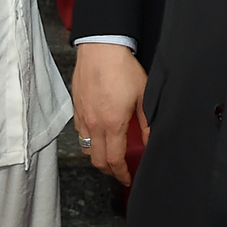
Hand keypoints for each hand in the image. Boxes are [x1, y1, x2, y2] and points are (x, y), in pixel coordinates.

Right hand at [72, 42, 148, 184]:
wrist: (101, 48)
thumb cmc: (123, 69)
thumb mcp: (143, 95)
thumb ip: (146, 123)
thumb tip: (150, 142)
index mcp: (112, 124)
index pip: (114, 160)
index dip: (121, 174)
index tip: (127, 178)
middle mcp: (94, 123)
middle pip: (96, 160)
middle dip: (108, 170)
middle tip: (119, 171)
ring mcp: (82, 115)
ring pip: (85, 147)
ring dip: (96, 156)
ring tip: (108, 154)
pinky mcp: (76, 106)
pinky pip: (79, 131)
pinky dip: (88, 139)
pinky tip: (98, 133)